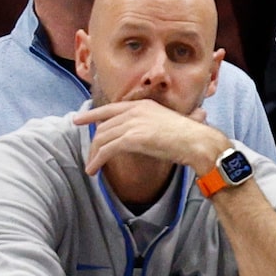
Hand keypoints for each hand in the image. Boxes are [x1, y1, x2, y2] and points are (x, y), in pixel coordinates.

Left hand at [72, 97, 227, 176]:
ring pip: (102, 138)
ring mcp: (133, 123)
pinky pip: (106, 149)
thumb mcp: (167, 124)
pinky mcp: (132, 138)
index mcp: (143, 105)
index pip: (111, 108)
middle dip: (94, 143)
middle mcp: (135, 110)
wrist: (197, 142)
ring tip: (91, 168)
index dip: (92, 115)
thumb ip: (152, 125)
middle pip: (104, 126)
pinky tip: (94, 170)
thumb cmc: (189, 137)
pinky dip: (97, 160)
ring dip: (93, 155)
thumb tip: (146, 135)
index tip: (78, 120)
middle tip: (90, 157)